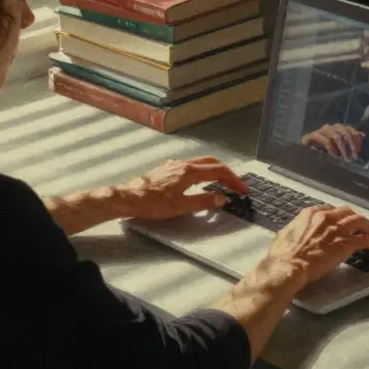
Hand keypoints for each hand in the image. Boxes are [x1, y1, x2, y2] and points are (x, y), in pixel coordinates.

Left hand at [116, 156, 250, 220]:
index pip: (219, 171)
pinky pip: (190, 165)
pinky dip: (202, 170)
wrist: (126, 198)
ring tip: (221, 183)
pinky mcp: (166, 168)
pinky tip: (198, 181)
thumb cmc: (152, 203)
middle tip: (235, 185)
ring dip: (214, 170)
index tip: (242, 190)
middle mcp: (183, 164)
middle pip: (212, 162)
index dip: (234, 180)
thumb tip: (222, 199)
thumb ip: (203, 201)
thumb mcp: (180, 206)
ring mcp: (173, 164)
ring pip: (200, 162)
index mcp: (189, 172)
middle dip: (226, 172)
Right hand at [265, 205, 368, 284]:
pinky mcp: (344, 245)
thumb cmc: (283, 254)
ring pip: (359, 221)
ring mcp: (336, 231)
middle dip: (355, 218)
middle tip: (359, 225)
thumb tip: (296, 230)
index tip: (341, 220)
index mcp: (311, 214)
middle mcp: (325, 218)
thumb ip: (295, 228)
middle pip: (348, 212)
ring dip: (366, 227)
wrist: (288, 266)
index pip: (331, 209)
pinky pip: (364, 240)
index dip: (339, 215)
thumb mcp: (285, 234)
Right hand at [300, 123, 365, 160]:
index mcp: (338, 129)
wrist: (304, 156)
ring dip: (342, 148)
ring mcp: (321, 131)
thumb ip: (350, 142)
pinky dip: (331, 148)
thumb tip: (363, 135)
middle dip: (350, 145)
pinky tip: (334, 156)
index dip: (356, 140)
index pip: (350, 130)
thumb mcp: (340, 148)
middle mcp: (330, 127)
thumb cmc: (324, 153)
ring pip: (336, 135)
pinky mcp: (312, 136)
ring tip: (344, 159)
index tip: (358, 152)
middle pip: (344, 131)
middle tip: (353, 158)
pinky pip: (325, 140)